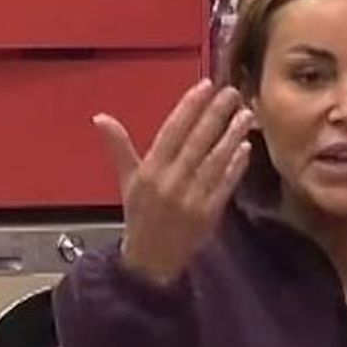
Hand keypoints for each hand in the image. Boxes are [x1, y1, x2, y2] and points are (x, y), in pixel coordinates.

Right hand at [95, 79, 252, 286]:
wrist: (151, 260)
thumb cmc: (140, 216)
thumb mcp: (127, 181)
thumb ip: (119, 147)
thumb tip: (100, 117)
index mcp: (150, 171)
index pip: (172, 132)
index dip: (189, 108)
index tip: (205, 86)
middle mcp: (170, 182)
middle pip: (197, 142)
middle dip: (216, 115)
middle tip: (232, 92)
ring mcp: (192, 199)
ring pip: (215, 161)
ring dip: (232, 136)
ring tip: (246, 114)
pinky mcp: (209, 214)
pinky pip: (225, 185)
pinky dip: (236, 166)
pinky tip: (245, 147)